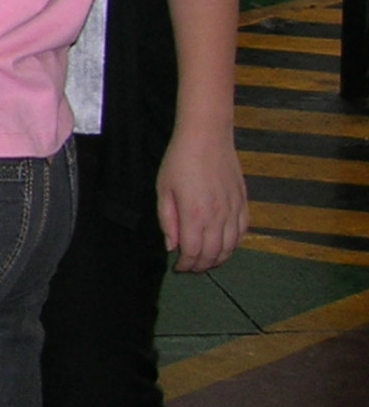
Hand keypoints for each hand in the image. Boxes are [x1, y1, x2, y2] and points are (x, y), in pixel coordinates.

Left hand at [157, 121, 246, 272]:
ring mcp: (233, 211)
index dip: (186, 265)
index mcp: (194, 215)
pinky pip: (242, 232)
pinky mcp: (244, 203)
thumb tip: (172, 246)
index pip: (193, 252)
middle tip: (191, 268)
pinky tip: (225, 246)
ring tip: (206, 262)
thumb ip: (167, 221)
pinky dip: (234, 245)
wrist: (207, 138)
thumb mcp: (163, 190)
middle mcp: (217, 217)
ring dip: (219, 259)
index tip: (178, 268)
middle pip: (213, 254)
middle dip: (201, 266)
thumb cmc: (179, 161)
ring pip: (230, 247)